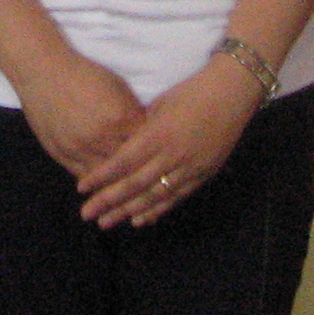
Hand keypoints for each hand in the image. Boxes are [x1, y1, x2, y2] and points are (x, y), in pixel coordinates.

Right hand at [16, 51, 145, 177]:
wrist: (43, 71)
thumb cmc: (84, 74)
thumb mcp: (118, 87)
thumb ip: (133, 114)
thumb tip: (146, 134)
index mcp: (121, 118)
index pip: (147, 147)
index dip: (153, 153)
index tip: (157, 158)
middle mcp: (102, 137)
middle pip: (129, 167)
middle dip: (137, 171)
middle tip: (145, 177)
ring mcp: (80, 149)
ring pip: (106, 179)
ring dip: (116, 183)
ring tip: (126, 188)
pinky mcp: (62, 154)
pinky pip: (84, 177)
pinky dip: (95, 182)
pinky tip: (102, 186)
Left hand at [76, 58, 262, 228]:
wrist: (232, 92)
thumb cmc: (192, 91)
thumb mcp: (160, 105)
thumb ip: (142, 129)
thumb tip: (122, 146)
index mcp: (158, 134)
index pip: (123, 161)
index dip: (101, 177)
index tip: (81, 188)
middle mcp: (172, 155)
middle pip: (134, 184)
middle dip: (109, 202)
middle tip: (88, 215)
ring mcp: (189, 167)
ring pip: (154, 196)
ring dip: (129, 211)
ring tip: (108, 223)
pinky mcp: (203, 174)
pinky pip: (176, 197)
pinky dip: (157, 210)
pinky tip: (141, 219)